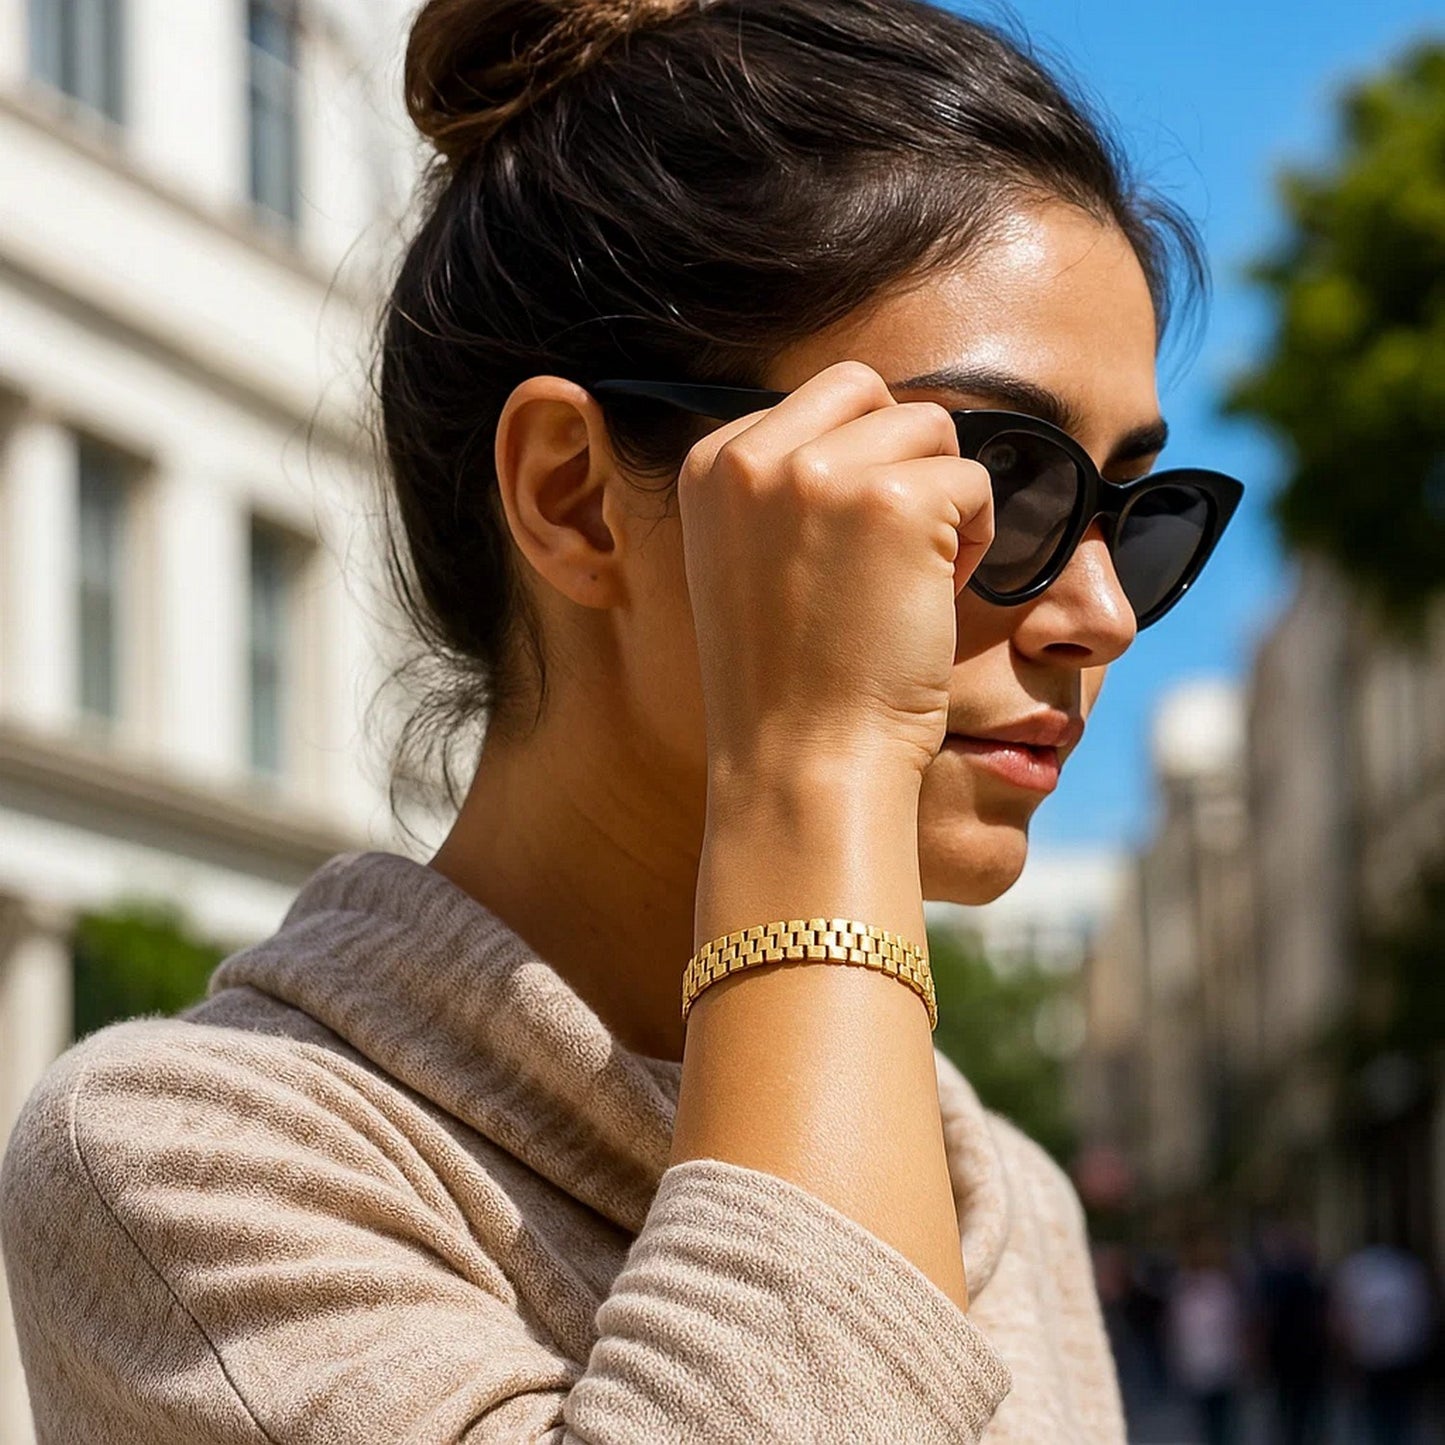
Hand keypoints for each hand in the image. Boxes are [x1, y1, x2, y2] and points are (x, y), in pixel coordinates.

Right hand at [678, 360, 994, 785]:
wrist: (803, 763)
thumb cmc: (790, 680)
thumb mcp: (746, 561)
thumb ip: (781, 489)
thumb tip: (867, 426)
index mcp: (709, 465)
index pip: (815, 403)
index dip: (854, 469)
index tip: (840, 554)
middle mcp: (753, 456)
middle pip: (868, 392)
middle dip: (902, 456)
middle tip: (895, 548)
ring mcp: (820, 474)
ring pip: (930, 428)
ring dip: (943, 497)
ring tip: (912, 579)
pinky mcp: (895, 501)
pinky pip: (974, 481)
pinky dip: (977, 538)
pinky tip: (934, 598)